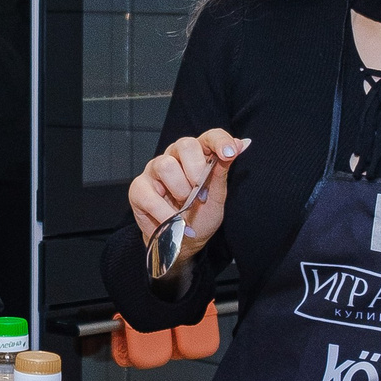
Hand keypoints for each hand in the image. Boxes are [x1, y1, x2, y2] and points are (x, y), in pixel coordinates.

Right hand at [130, 130, 249, 263]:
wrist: (182, 243)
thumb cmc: (200, 217)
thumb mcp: (216, 197)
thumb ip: (222, 171)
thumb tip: (242, 144)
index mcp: (197, 155)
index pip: (209, 137)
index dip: (220, 141)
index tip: (230, 153)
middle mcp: (174, 157)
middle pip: (185, 144)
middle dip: (196, 169)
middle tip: (199, 192)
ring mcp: (154, 170)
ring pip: (166, 165)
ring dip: (180, 191)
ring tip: (183, 207)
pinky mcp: (139, 187)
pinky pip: (150, 194)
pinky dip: (164, 212)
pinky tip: (172, 220)